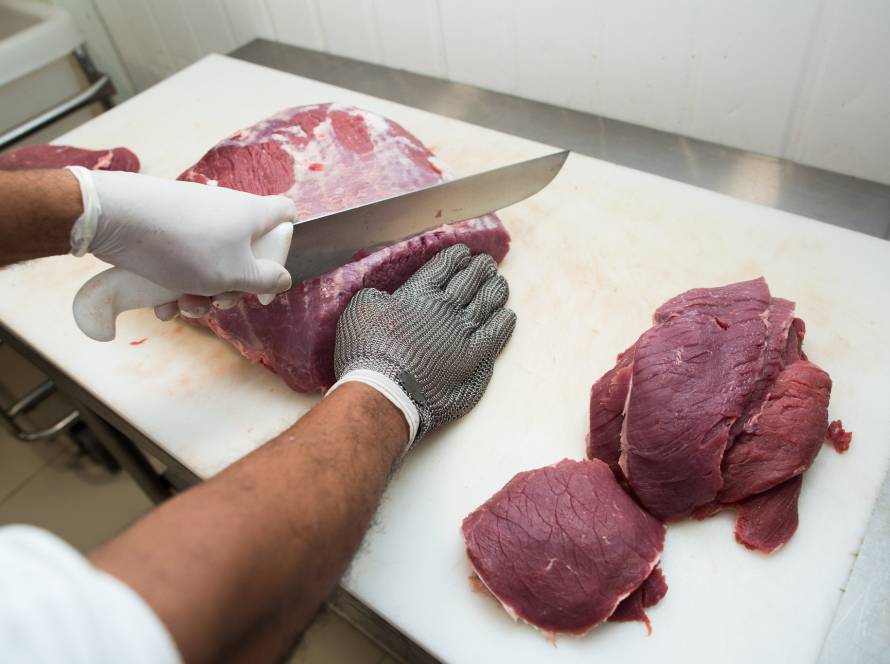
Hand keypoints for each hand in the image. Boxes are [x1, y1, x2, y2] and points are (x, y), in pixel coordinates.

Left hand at [67, 167, 295, 316]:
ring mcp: (195, 220)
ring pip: (211, 264)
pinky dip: (175, 286)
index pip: (287, 214)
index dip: (287, 241)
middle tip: (219, 301)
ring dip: (201, 294)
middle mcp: (227, 212)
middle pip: (246, 253)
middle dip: (233, 286)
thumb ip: (266, 280)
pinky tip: (161, 305)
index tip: (273, 271)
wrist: (118, 219)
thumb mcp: (236, 274)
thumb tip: (284, 279)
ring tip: (182, 306)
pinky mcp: (167, 230)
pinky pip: (182, 263)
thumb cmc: (187, 246)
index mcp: (253, 215)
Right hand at [332, 244, 516, 445]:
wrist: (385, 391)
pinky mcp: (474, 359)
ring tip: (500, 283)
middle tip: (486, 263)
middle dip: (478, 269)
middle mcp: (445, 308)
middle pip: (468, 281)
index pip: (442, 267)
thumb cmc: (366, 352)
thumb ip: (375, 297)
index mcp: (418, 294)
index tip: (463, 252)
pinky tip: (507, 316)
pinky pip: (495, 334)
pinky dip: (503, 322)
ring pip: (486, 304)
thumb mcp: (359, 312)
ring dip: (494, 291)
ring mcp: (463, 334)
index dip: (454, 257)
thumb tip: (383, 296)